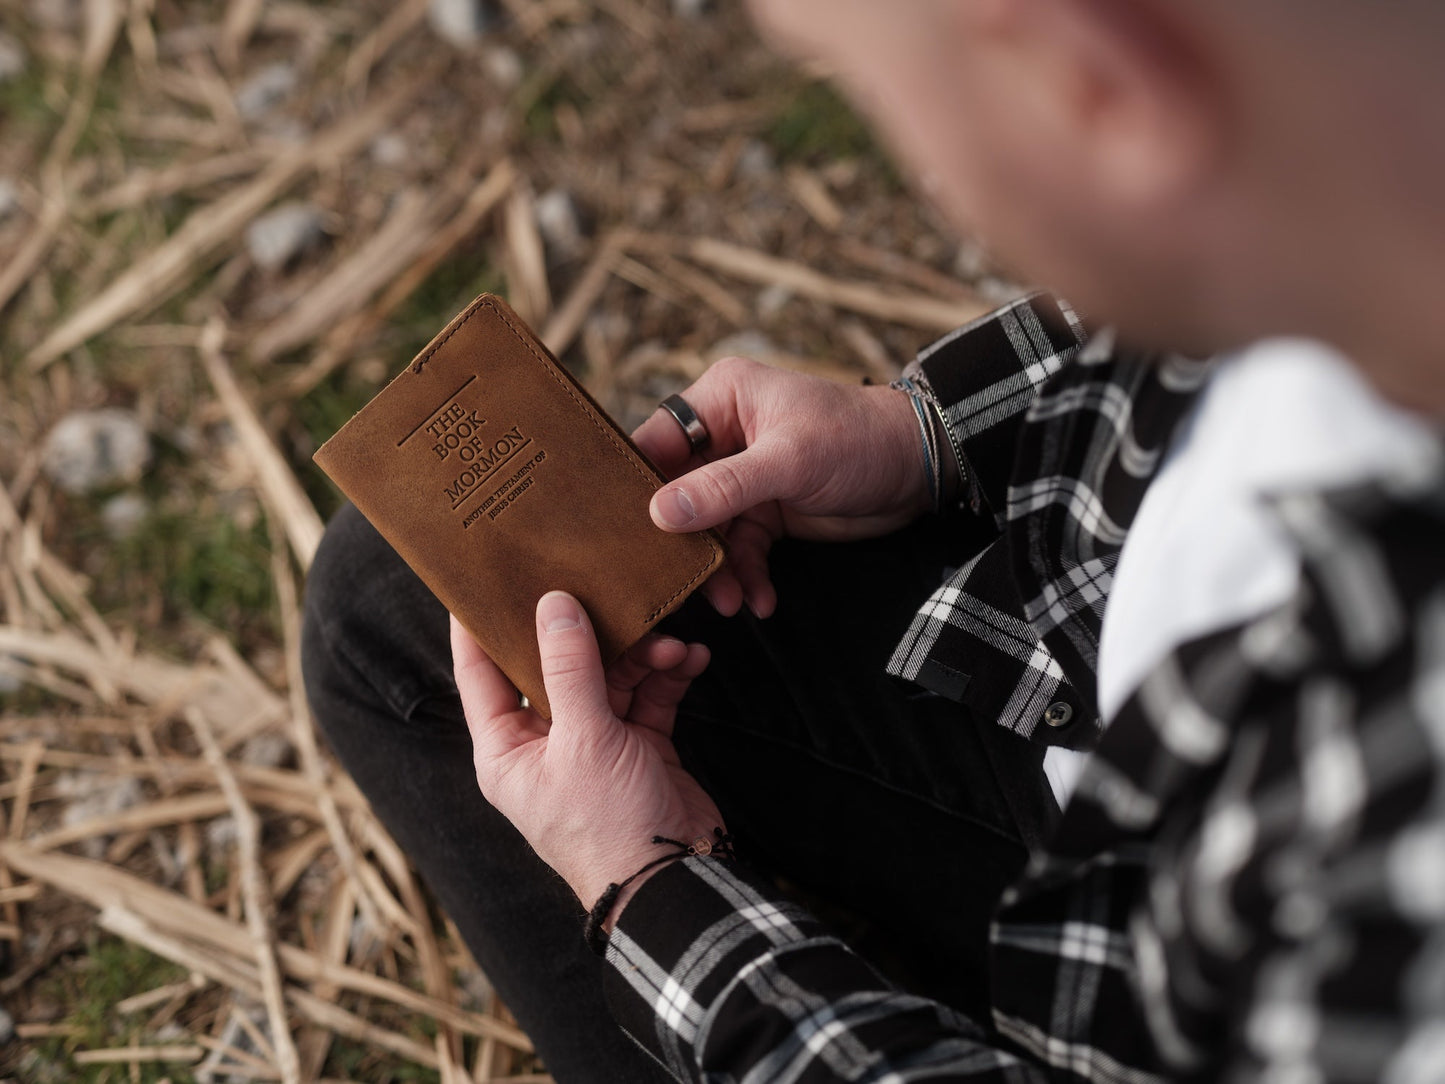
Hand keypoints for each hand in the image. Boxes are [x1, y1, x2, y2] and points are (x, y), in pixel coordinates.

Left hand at [453, 592, 721, 917]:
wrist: (676, 880)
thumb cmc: (609, 827)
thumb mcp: (584, 740)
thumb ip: (570, 668)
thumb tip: (553, 604)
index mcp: (507, 748)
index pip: (480, 672)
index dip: (479, 624)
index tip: (485, 574)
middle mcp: (546, 742)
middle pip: (555, 665)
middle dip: (588, 633)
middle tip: (606, 592)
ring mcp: (594, 743)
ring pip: (610, 675)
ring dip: (642, 656)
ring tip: (670, 646)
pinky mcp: (639, 745)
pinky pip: (649, 695)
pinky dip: (669, 675)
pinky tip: (692, 660)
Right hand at [632, 357, 928, 618]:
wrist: (918, 469)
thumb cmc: (857, 439)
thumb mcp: (789, 461)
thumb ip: (724, 487)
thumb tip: (661, 513)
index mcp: (720, 400)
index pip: (655, 441)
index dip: (635, 485)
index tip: (620, 532)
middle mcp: (723, 435)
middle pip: (674, 493)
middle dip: (679, 541)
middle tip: (676, 583)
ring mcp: (743, 477)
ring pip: (706, 530)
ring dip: (716, 569)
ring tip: (729, 602)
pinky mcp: (765, 512)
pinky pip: (741, 548)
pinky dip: (746, 575)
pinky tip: (758, 600)